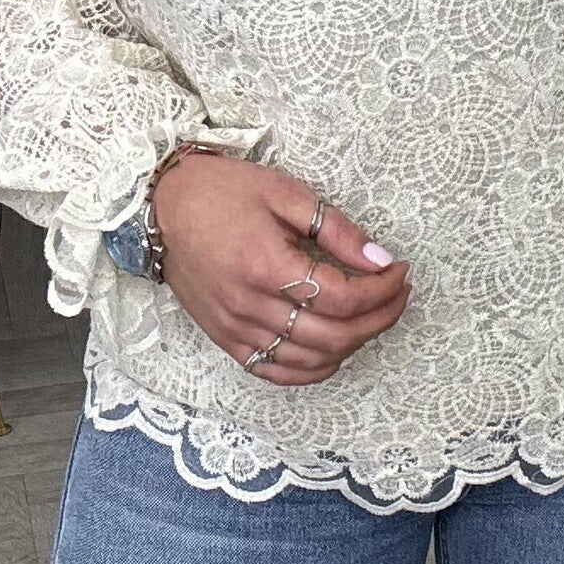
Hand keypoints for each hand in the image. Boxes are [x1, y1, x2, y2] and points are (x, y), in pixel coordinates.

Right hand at [153, 154, 413, 384]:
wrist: (163, 206)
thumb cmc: (224, 191)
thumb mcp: (285, 193)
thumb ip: (336, 229)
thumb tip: (380, 258)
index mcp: (266, 265)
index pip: (342, 297)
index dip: (381, 290)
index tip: (400, 271)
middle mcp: (250, 305)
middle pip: (333, 335)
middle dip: (378, 319)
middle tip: (397, 294)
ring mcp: (235, 328)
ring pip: (309, 361)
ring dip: (352, 345)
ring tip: (372, 317)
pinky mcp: (225, 339)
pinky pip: (275, 372)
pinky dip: (312, 369)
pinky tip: (333, 350)